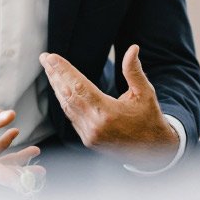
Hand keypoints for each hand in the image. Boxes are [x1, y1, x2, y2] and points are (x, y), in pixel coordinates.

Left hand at [40, 44, 178, 168]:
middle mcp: (94, 126)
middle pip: (68, 95)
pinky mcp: (88, 140)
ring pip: (67, 107)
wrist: (153, 151)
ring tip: (50, 70)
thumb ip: (134, 71)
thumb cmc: (150, 119)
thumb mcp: (145, 93)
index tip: (52, 57)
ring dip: (57, 87)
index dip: (64, 70)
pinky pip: (72, 117)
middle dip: (55, 75)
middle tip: (45, 58)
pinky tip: (61, 89)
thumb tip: (132, 48)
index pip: (79, 87)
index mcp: (107, 113)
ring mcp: (89, 135)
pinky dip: (65, 101)